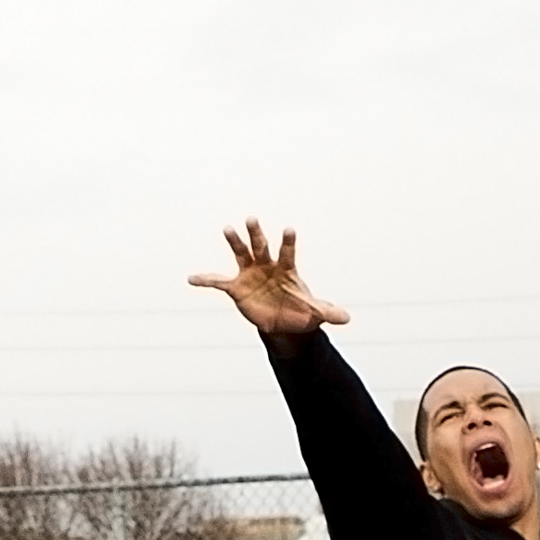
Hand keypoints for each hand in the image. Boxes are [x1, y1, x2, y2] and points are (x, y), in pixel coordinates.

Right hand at [190, 220, 350, 337]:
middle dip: (256, 233)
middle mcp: (267, 266)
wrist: (282, 321)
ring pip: (241, 253)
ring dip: (235, 242)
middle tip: (251, 218)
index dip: (288, 241)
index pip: (288, 252)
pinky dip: (205, 280)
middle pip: (261, 246)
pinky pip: (218, 282)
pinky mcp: (237, 287)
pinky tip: (191, 279)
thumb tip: (347, 318)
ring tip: (227, 229)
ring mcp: (250, 274)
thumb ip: (328, 312)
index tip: (289, 229)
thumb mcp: (314, 313)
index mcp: (287, 269)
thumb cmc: (299, 311)